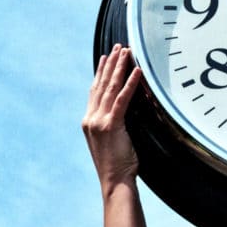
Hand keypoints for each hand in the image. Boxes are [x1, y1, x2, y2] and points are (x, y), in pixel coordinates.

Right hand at [83, 44, 142, 196]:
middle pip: (101, 84)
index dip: (101, 72)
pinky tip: (137, 70)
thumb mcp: (112, 139)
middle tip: (119, 46)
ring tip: (127, 51)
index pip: (95, 90)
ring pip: (110, 88)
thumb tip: (125, 108)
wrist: (114, 180)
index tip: (106, 56)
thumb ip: (114, 122)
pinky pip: (122, 99)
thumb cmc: (118, 163)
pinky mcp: (111, 125)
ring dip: (120, 67)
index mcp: (89, 121)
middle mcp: (90, 118)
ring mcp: (99, 121)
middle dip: (111, 63)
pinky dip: (130, 83)